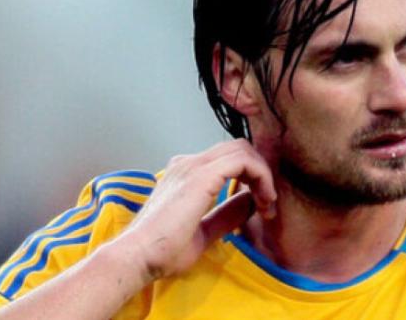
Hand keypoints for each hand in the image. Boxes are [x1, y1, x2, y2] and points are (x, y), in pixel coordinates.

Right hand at [114, 139, 276, 282]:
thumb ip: (226, 214)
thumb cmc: (162, 250)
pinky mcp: (201, 175)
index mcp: (186, 174)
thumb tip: (250, 202)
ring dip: (263, 174)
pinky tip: (263, 200)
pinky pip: (243, 161)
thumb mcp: (204, 231)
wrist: (138, 256)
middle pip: (237, 148)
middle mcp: (188, 164)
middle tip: (267, 202)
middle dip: (260, 172)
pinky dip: (261, 176)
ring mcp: (193, 165)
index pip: (227, 159)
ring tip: (267, 203)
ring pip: (242, 150)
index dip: (251, 177)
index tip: (261, 206)